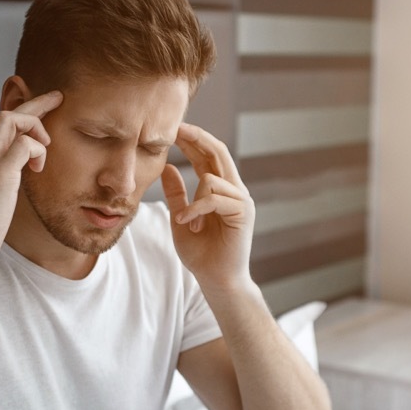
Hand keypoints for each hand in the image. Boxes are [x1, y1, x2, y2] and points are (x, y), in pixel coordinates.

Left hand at [161, 123, 254, 291]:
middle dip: (197, 138)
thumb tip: (167, 167)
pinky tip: (190, 224)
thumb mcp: (181, 219)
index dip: (193, 140)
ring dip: (192, 200)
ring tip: (186, 223)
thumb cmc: (201, 255)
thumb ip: (176, 194)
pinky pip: (215, 197)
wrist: (217, 281)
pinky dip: (197, 209)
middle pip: (219, 152)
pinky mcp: (243, 212)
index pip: (208, 156)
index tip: (173, 128)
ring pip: (212, 178)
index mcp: (219, 191)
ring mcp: (241, 200)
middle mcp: (234, 191)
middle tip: (176, 128)